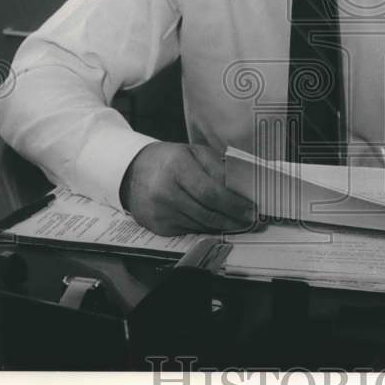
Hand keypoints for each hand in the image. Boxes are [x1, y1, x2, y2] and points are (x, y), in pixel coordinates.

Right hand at [119, 142, 257, 235]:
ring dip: (222, 226)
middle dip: (232, 219)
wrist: (133, 172)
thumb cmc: (170, 160)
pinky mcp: (158, 227)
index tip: (250, 209)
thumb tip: (240, 189)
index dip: (234, 204)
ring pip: (200, 225)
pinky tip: (215, 223)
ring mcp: (160, 212)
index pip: (211, 193)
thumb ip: (218, 169)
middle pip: (207, 213)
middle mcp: (165, 192)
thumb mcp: (195, 153)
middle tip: (249, 220)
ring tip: (237, 222)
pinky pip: (189, 231)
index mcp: (177, 168)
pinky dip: (205, 228)